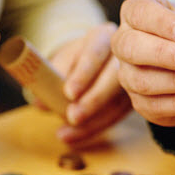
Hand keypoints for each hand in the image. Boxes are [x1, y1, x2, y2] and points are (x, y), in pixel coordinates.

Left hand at [48, 23, 131, 147]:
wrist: (90, 61)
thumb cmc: (73, 59)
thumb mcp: (61, 60)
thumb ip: (50, 76)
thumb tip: (41, 102)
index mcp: (102, 37)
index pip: (95, 53)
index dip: (83, 74)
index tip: (68, 93)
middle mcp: (122, 56)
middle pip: (113, 78)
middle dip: (92, 101)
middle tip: (71, 117)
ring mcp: (131, 79)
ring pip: (116, 103)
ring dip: (90, 122)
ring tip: (65, 135)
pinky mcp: (133, 99)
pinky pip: (116, 117)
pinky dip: (93, 129)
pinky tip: (73, 137)